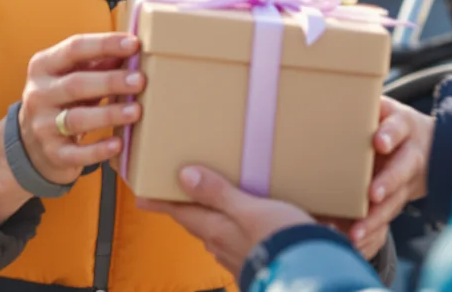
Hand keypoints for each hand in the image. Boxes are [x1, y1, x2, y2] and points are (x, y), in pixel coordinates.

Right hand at [18, 32, 144, 185]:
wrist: (32, 144)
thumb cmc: (63, 100)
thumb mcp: (72, 76)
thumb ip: (99, 63)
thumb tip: (133, 49)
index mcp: (43, 66)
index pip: (74, 48)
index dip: (105, 44)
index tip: (134, 44)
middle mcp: (38, 94)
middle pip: (76, 84)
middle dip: (110, 81)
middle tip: (140, 80)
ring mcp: (42, 126)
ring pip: (76, 119)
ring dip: (109, 114)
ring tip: (136, 111)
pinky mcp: (52, 153)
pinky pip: (77, 153)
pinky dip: (98, 149)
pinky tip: (118, 144)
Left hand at [140, 167, 314, 274]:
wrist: (310, 276)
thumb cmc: (281, 242)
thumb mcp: (250, 209)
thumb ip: (219, 193)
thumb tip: (185, 175)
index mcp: (216, 230)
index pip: (180, 213)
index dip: (160, 203)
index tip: (141, 198)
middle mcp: (221, 247)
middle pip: (196, 224)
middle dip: (186, 210)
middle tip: (177, 196)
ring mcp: (237, 258)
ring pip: (216, 235)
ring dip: (212, 220)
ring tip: (215, 205)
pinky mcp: (255, 264)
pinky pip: (236, 244)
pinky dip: (235, 231)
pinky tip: (247, 227)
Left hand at [344, 97, 432, 254]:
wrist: (430, 144)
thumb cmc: (390, 121)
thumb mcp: (382, 106)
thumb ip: (361, 101)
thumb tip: (324, 88)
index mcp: (401, 124)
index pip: (397, 127)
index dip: (389, 134)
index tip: (379, 142)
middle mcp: (409, 152)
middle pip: (402, 168)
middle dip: (388, 182)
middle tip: (373, 194)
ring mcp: (408, 179)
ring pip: (396, 199)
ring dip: (377, 217)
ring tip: (357, 232)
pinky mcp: (401, 198)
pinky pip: (389, 216)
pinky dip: (372, 228)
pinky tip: (354, 238)